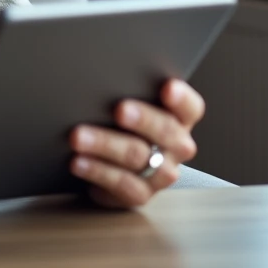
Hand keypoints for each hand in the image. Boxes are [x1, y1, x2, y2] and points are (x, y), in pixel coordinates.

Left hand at [68, 78, 204, 208]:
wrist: (111, 165)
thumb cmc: (119, 124)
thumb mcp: (126, 104)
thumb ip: (124, 90)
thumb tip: (99, 73)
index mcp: (179, 119)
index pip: (190, 107)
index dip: (181, 98)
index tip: (167, 87)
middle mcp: (176, 146)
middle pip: (166, 130)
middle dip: (142, 119)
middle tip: (119, 110)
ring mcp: (161, 173)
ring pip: (137, 156)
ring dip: (105, 144)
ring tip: (77, 136)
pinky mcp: (140, 194)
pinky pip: (121, 183)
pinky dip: (97, 170)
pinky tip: (77, 162)